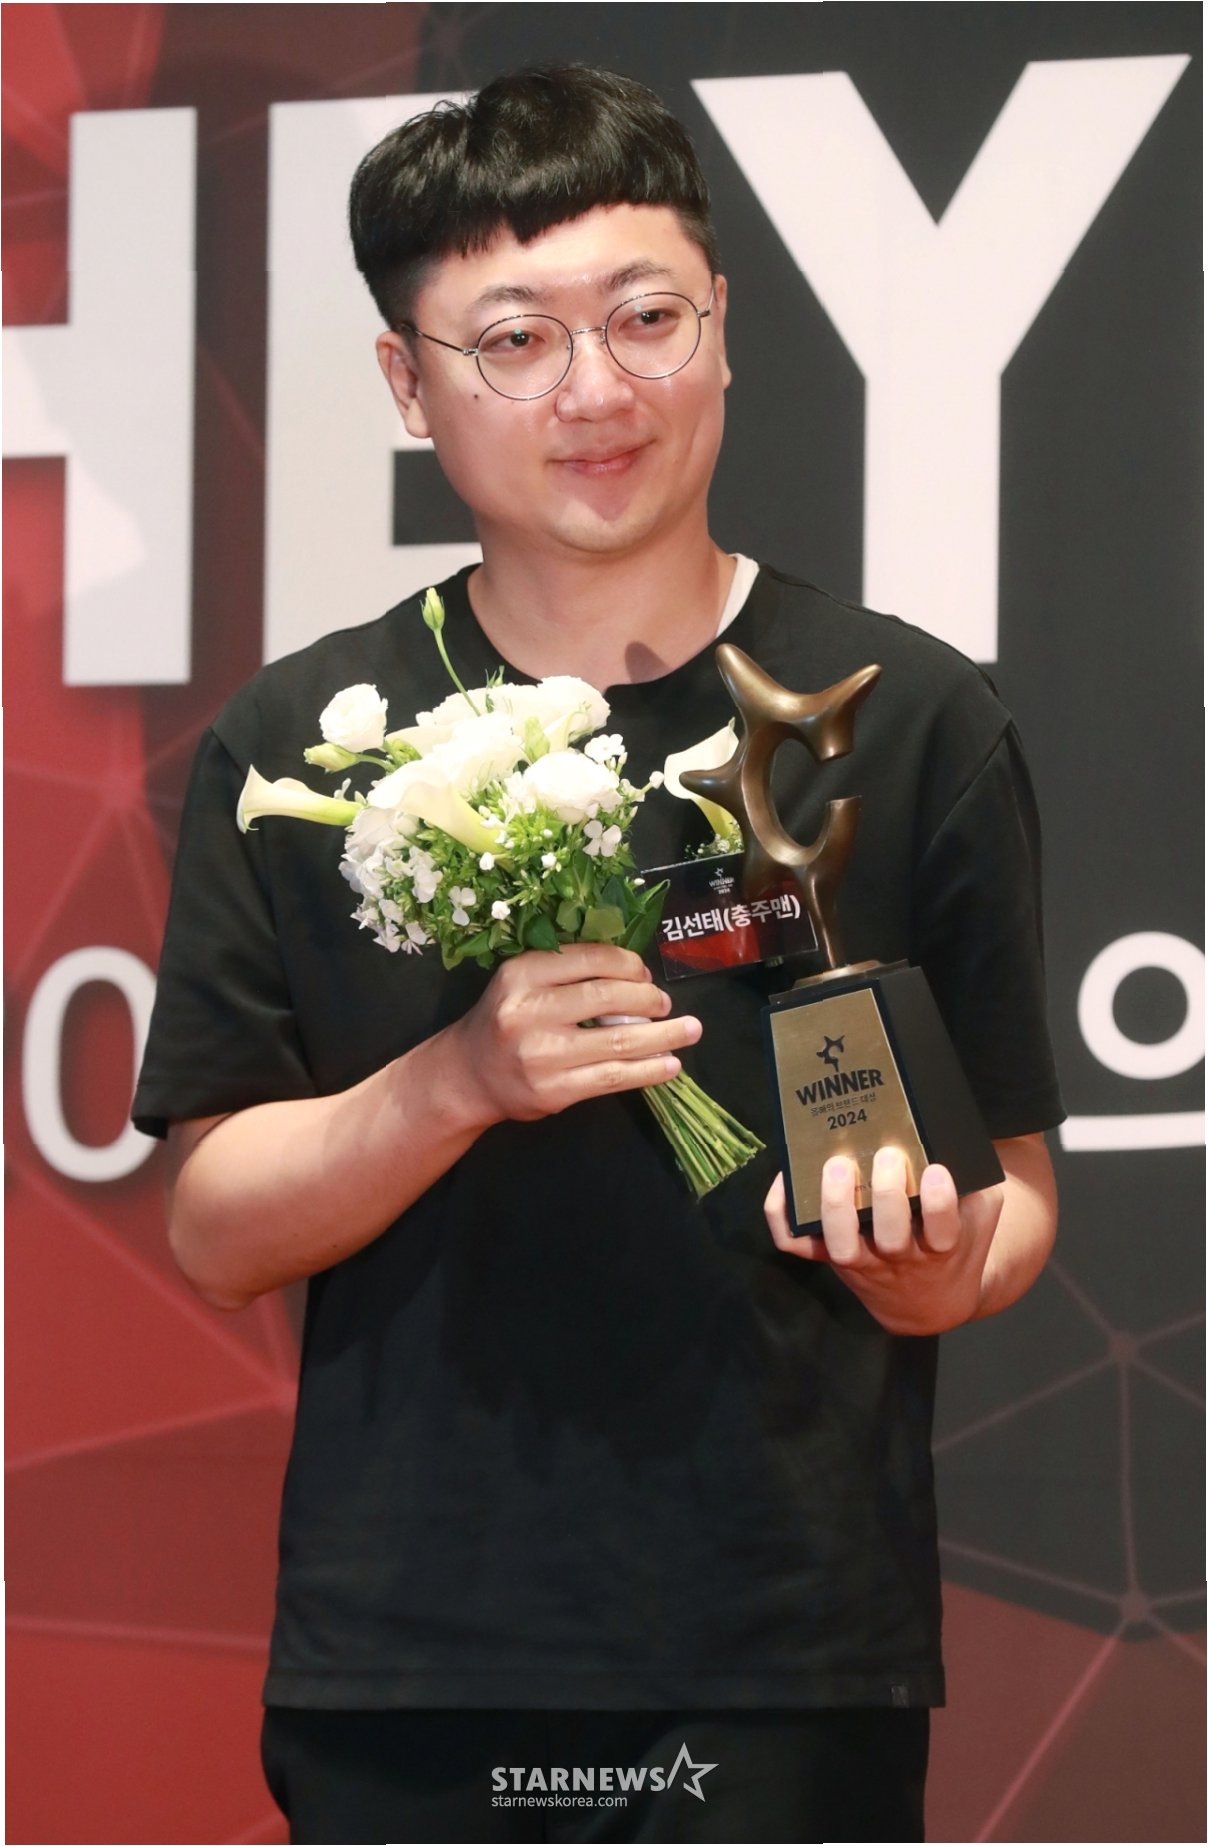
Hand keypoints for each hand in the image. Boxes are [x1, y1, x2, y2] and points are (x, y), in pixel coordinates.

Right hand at [445, 944, 700, 1128]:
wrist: (467, 1076)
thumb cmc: (505, 1021)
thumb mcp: (522, 982)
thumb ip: (567, 973)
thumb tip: (637, 973)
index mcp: (522, 974)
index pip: (590, 959)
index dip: (628, 964)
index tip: (644, 973)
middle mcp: (528, 1011)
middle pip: (607, 997)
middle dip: (648, 998)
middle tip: (665, 1004)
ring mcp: (542, 1055)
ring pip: (618, 1041)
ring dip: (663, 1036)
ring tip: (690, 1031)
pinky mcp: (554, 1090)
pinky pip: (613, 1078)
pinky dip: (648, 1070)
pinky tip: (670, 1064)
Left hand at [764, 1146, 1004, 1334]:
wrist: (930, 1301)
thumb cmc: (955, 1243)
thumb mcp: (977, 1217)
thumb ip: (973, 1185)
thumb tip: (950, 1136)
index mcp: (941, 1248)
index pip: (943, 1230)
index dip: (939, 1203)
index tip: (935, 1171)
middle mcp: (899, 1259)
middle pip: (891, 1239)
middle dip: (887, 1196)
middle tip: (887, 1155)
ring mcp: (862, 1262)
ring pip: (843, 1246)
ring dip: (836, 1206)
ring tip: (837, 1165)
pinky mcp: (831, 1259)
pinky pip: (797, 1245)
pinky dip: (783, 1215)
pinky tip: (785, 1177)